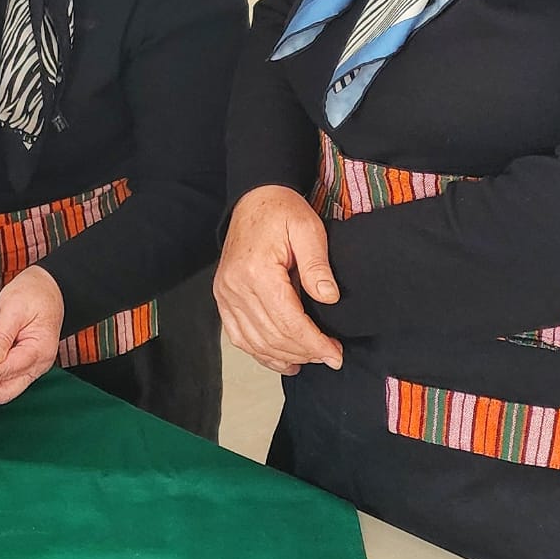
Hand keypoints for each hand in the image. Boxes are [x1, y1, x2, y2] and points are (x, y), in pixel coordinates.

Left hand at [0, 265, 62, 403]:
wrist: (50, 287)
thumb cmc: (36, 293)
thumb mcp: (15, 307)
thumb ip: (2, 334)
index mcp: (38, 350)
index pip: (6, 371)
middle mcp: (39, 364)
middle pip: (7, 391)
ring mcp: (34, 366)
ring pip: (7, 389)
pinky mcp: (27, 363)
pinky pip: (9, 380)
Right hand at [214, 185, 341, 375]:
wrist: (255, 199)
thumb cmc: (282, 211)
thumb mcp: (308, 229)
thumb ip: (317, 266)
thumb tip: (329, 299)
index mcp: (256, 271)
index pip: (288, 321)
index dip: (314, 343)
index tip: (336, 355)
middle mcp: (235, 286)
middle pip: (272, 336)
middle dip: (305, 352)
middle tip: (331, 356)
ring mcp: (225, 294)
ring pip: (256, 342)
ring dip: (285, 356)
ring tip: (312, 358)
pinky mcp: (223, 298)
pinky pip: (240, 337)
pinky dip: (262, 353)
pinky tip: (284, 359)